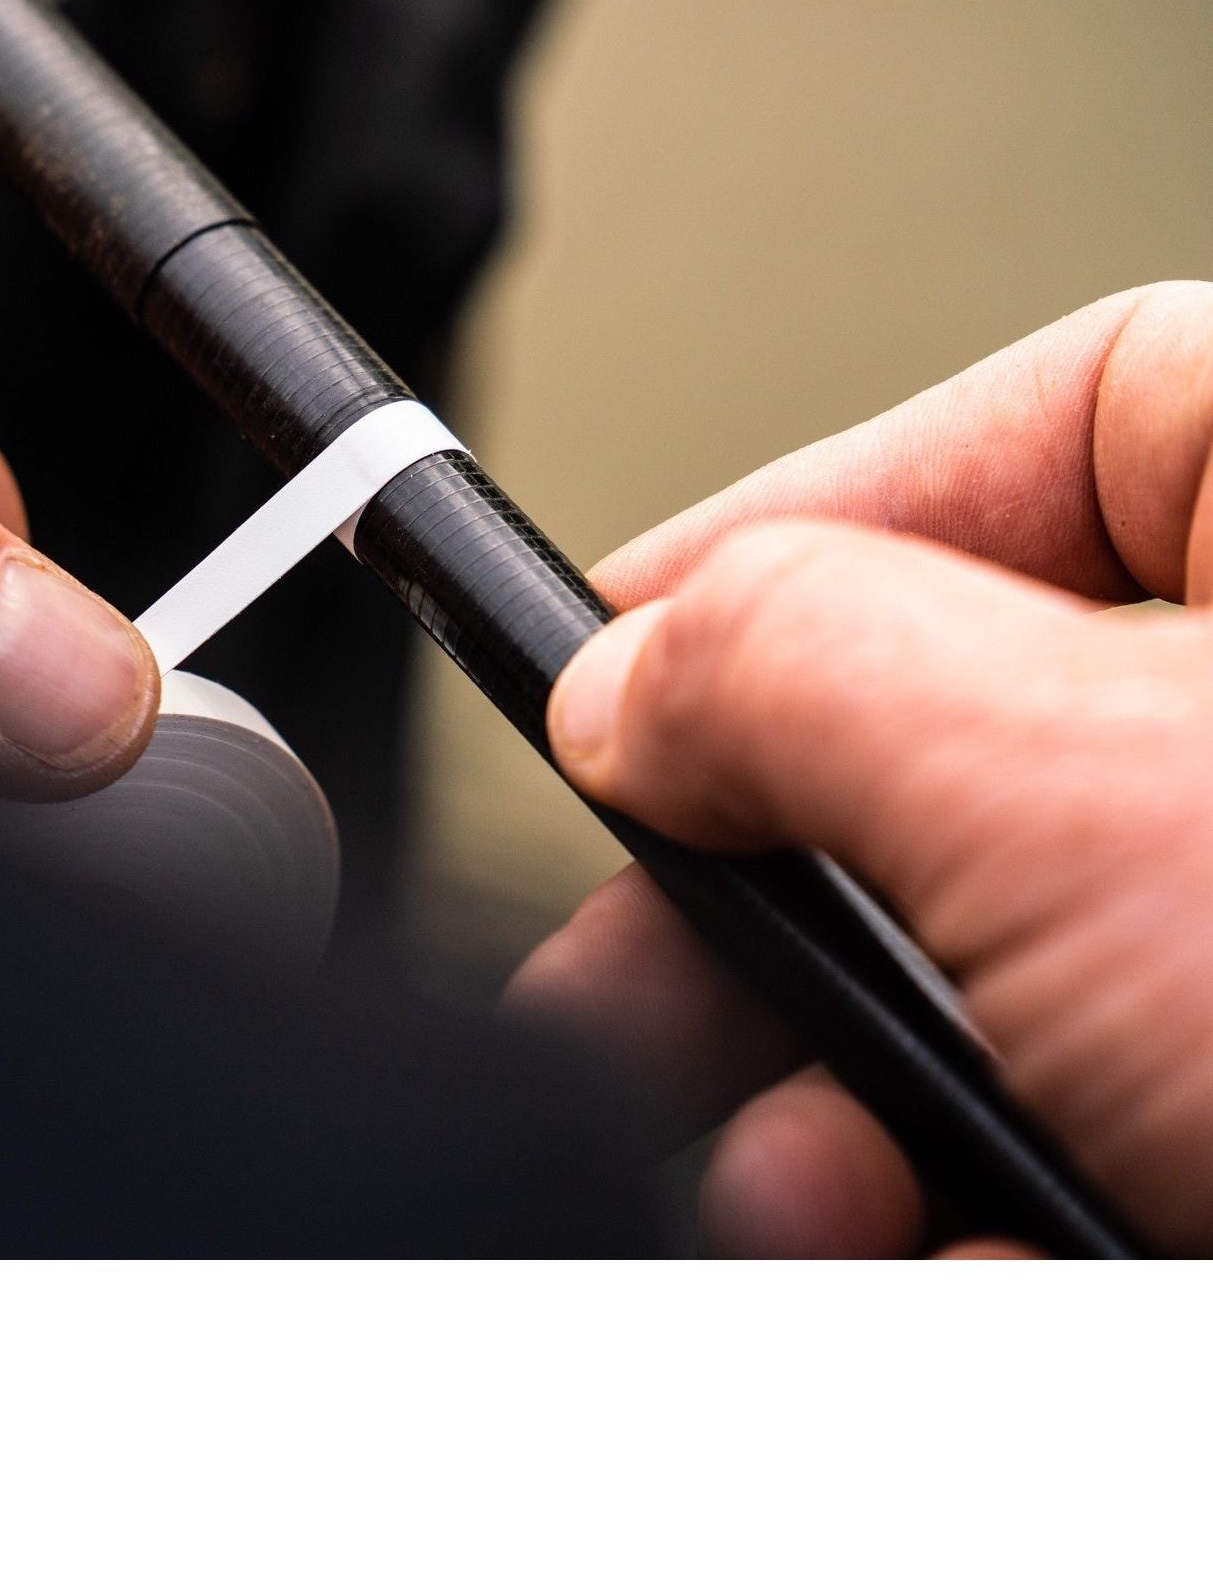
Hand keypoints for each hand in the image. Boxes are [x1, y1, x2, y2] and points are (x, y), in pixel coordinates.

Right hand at [506, 282, 1212, 1254]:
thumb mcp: (1067, 778)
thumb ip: (793, 669)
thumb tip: (624, 684)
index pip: (1048, 420)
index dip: (801, 517)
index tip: (619, 635)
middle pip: (956, 745)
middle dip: (766, 918)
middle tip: (640, 991)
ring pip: (985, 979)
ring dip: (838, 1116)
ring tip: (812, 1204)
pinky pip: (1063, 1127)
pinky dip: (970, 1215)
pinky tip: (964, 1267)